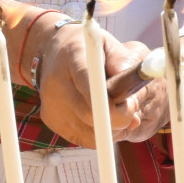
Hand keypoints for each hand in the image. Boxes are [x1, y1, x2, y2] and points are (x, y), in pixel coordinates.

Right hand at [32, 20, 159, 148]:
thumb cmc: (88, 48)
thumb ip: (123, 64)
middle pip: (89, 114)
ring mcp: (51, 104)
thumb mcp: (108, 45)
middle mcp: (56, 83)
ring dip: (112, 128)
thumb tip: (132, 96)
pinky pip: (84, 138)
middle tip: (132, 108)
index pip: (88, 83)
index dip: (110, 101)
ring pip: (90, 132)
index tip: (130, 105)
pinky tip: (102, 116)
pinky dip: (99, 133)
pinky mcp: (51, 120)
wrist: (51, 50)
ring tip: (117, 109)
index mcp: (72, 57)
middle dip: (119, 119)